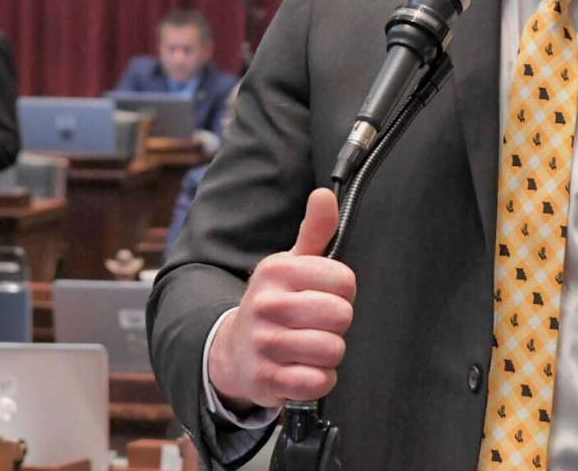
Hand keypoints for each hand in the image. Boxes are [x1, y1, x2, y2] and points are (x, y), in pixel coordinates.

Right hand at [208, 188, 356, 411]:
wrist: (233, 350)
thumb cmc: (274, 303)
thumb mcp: (291, 263)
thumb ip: (315, 230)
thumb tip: (324, 195)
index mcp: (277, 271)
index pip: (344, 280)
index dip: (343, 292)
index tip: (325, 295)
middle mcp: (267, 304)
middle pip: (341, 316)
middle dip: (337, 324)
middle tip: (318, 324)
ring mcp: (265, 343)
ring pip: (332, 349)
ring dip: (329, 353)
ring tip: (309, 346)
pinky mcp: (267, 379)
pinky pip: (317, 382)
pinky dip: (318, 379)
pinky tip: (303, 369)